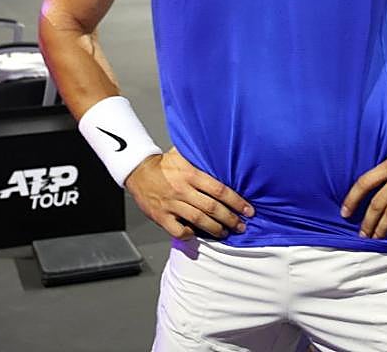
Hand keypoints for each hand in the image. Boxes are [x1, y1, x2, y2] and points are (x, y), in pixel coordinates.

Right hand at [125, 147, 253, 239]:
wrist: (138, 171)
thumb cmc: (165, 165)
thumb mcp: (184, 155)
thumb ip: (202, 157)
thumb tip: (225, 153)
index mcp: (190, 174)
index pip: (220, 190)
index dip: (236, 202)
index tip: (248, 210)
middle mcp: (182, 189)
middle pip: (212, 208)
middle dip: (231, 219)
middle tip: (241, 225)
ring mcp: (171, 204)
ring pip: (199, 221)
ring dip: (216, 229)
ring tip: (226, 232)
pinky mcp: (161, 216)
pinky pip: (179, 230)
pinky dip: (190, 234)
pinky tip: (198, 234)